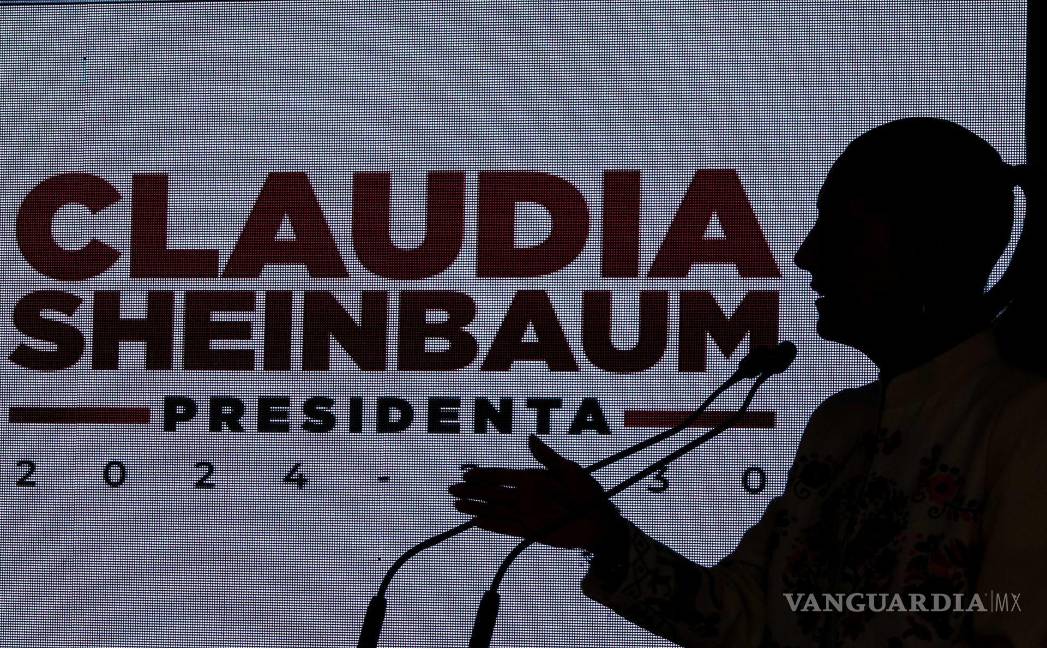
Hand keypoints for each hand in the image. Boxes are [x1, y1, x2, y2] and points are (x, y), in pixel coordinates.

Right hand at [448, 434, 623, 549]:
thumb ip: (547, 458)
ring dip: (477, 508)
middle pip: (493, 493)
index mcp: (533, 479)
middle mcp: (526, 496)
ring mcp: (527, 514)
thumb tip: (530, 438)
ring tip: (458, 505)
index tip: (467, 474)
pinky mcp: (531, 531)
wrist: (600, 521)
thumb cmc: (587, 492)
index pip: (502, 476)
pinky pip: (507, 528)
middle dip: (473, 491)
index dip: (484, 475)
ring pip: (495, 510)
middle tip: (452, 489)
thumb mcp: (569, 471)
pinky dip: (492, 525)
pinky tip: (476, 522)